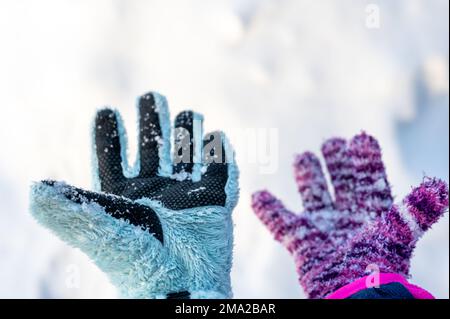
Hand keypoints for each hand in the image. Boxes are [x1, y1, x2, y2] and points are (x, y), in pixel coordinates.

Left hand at [30, 92, 238, 298]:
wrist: (180, 284)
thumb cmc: (137, 260)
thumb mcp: (98, 229)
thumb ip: (69, 208)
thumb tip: (35, 188)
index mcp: (125, 197)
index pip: (114, 160)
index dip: (109, 136)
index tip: (106, 111)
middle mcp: (155, 194)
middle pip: (152, 150)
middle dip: (152, 123)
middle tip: (149, 95)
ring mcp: (187, 197)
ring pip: (187, 157)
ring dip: (187, 133)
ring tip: (187, 112)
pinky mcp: (215, 202)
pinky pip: (220, 172)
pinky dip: (220, 153)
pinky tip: (216, 135)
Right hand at [252, 132, 447, 298]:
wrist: (352, 293)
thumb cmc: (377, 264)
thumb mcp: (399, 233)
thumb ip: (419, 209)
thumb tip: (443, 186)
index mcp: (371, 212)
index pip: (369, 180)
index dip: (366, 160)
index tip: (361, 139)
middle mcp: (346, 217)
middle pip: (340, 183)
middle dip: (336, 163)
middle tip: (331, 143)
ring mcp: (322, 228)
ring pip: (313, 196)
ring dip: (307, 177)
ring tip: (302, 157)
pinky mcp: (301, 242)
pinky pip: (280, 224)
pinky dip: (268, 211)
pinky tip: (259, 196)